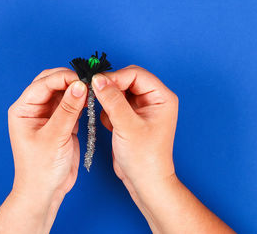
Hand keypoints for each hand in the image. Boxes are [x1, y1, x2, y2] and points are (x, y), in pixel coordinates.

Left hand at [0, 68, 86, 232]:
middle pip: (52, 83)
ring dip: (77, 90)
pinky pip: (72, 105)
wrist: (46, 191)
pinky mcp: (62, 122)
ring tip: (92, 91)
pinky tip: (90, 101)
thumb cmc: (41, 169)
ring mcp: (49, 115)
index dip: (63, 78)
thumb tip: (80, 86)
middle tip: (88, 82)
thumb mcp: (54, 137)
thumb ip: (68, 110)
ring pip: (63, 92)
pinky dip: (81, 101)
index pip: (43, 84)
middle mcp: (34, 109)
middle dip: (70, 80)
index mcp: (23, 109)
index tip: (83, 79)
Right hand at [91, 65, 177, 195]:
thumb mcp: (127, 126)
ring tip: (106, 116)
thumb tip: (98, 80)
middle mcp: (153, 100)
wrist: (144, 181)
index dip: (115, 77)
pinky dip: (108, 111)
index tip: (96, 83)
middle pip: (127, 80)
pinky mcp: (130, 117)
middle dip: (110, 88)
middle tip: (95, 95)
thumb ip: (112, 100)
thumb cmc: (145, 158)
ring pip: (119, 91)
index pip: (136, 74)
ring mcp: (141, 108)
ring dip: (108, 101)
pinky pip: (115, 104)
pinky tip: (110, 126)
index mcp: (161, 97)